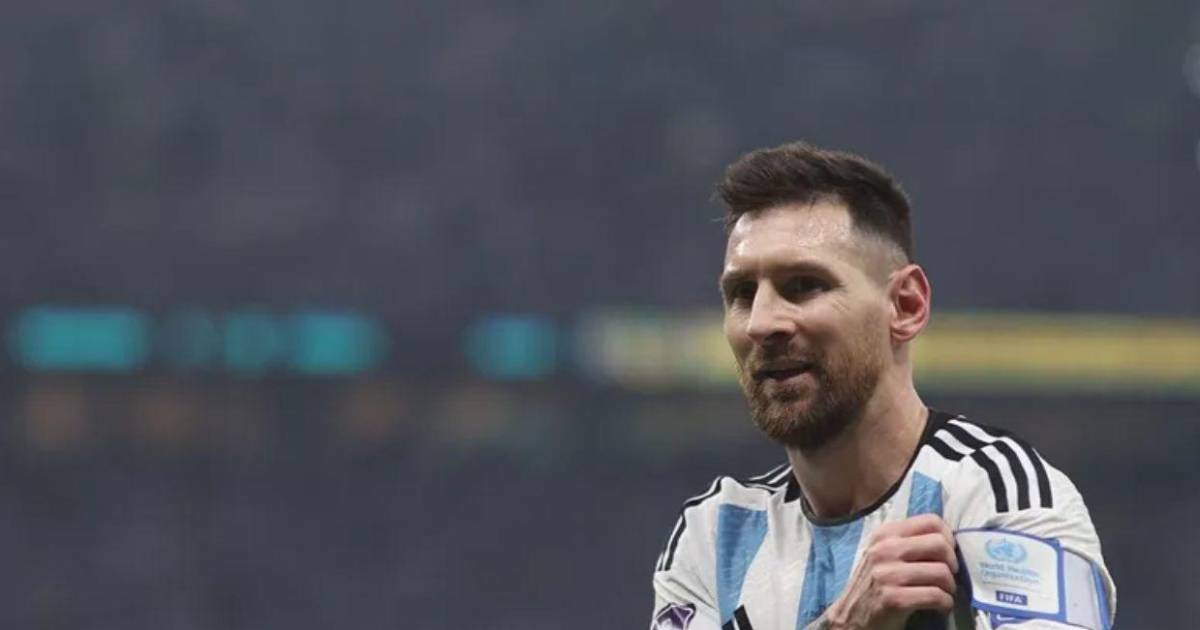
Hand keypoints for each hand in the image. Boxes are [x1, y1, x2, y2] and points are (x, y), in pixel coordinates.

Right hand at [821, 514, 957, 629]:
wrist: (851, 616)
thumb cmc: (874, 583)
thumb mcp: (884, 553)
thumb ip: (908, 541)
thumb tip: (947, 539)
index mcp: (885, 534)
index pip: (931, 521)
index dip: (948, 537)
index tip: (946, 554)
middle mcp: (885, 549)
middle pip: (940, 545)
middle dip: (952, 564)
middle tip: (947, 576)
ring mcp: (888, 574)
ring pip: (941, 572)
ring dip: (949, 587)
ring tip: (943, 593)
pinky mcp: (893, 598)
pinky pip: (936, 596)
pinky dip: (945, 603)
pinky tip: (939, 606)